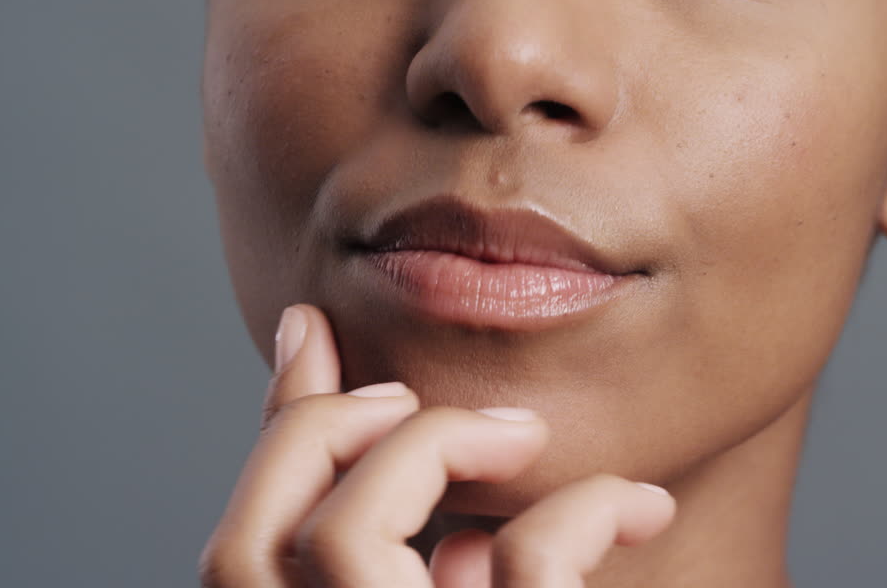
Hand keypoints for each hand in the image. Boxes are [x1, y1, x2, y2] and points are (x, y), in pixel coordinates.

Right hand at [199, 304, 676, 586]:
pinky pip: (520, 565)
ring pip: (343, 542)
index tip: (311, 323)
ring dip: (434, 449)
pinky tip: (641, 506)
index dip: (276, 432)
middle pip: (246, 547)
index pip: (245, 553)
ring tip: (525, 433)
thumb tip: (417, 481)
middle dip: (322, 434)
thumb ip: (428, 558)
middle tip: (413, 394)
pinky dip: (581, 514)